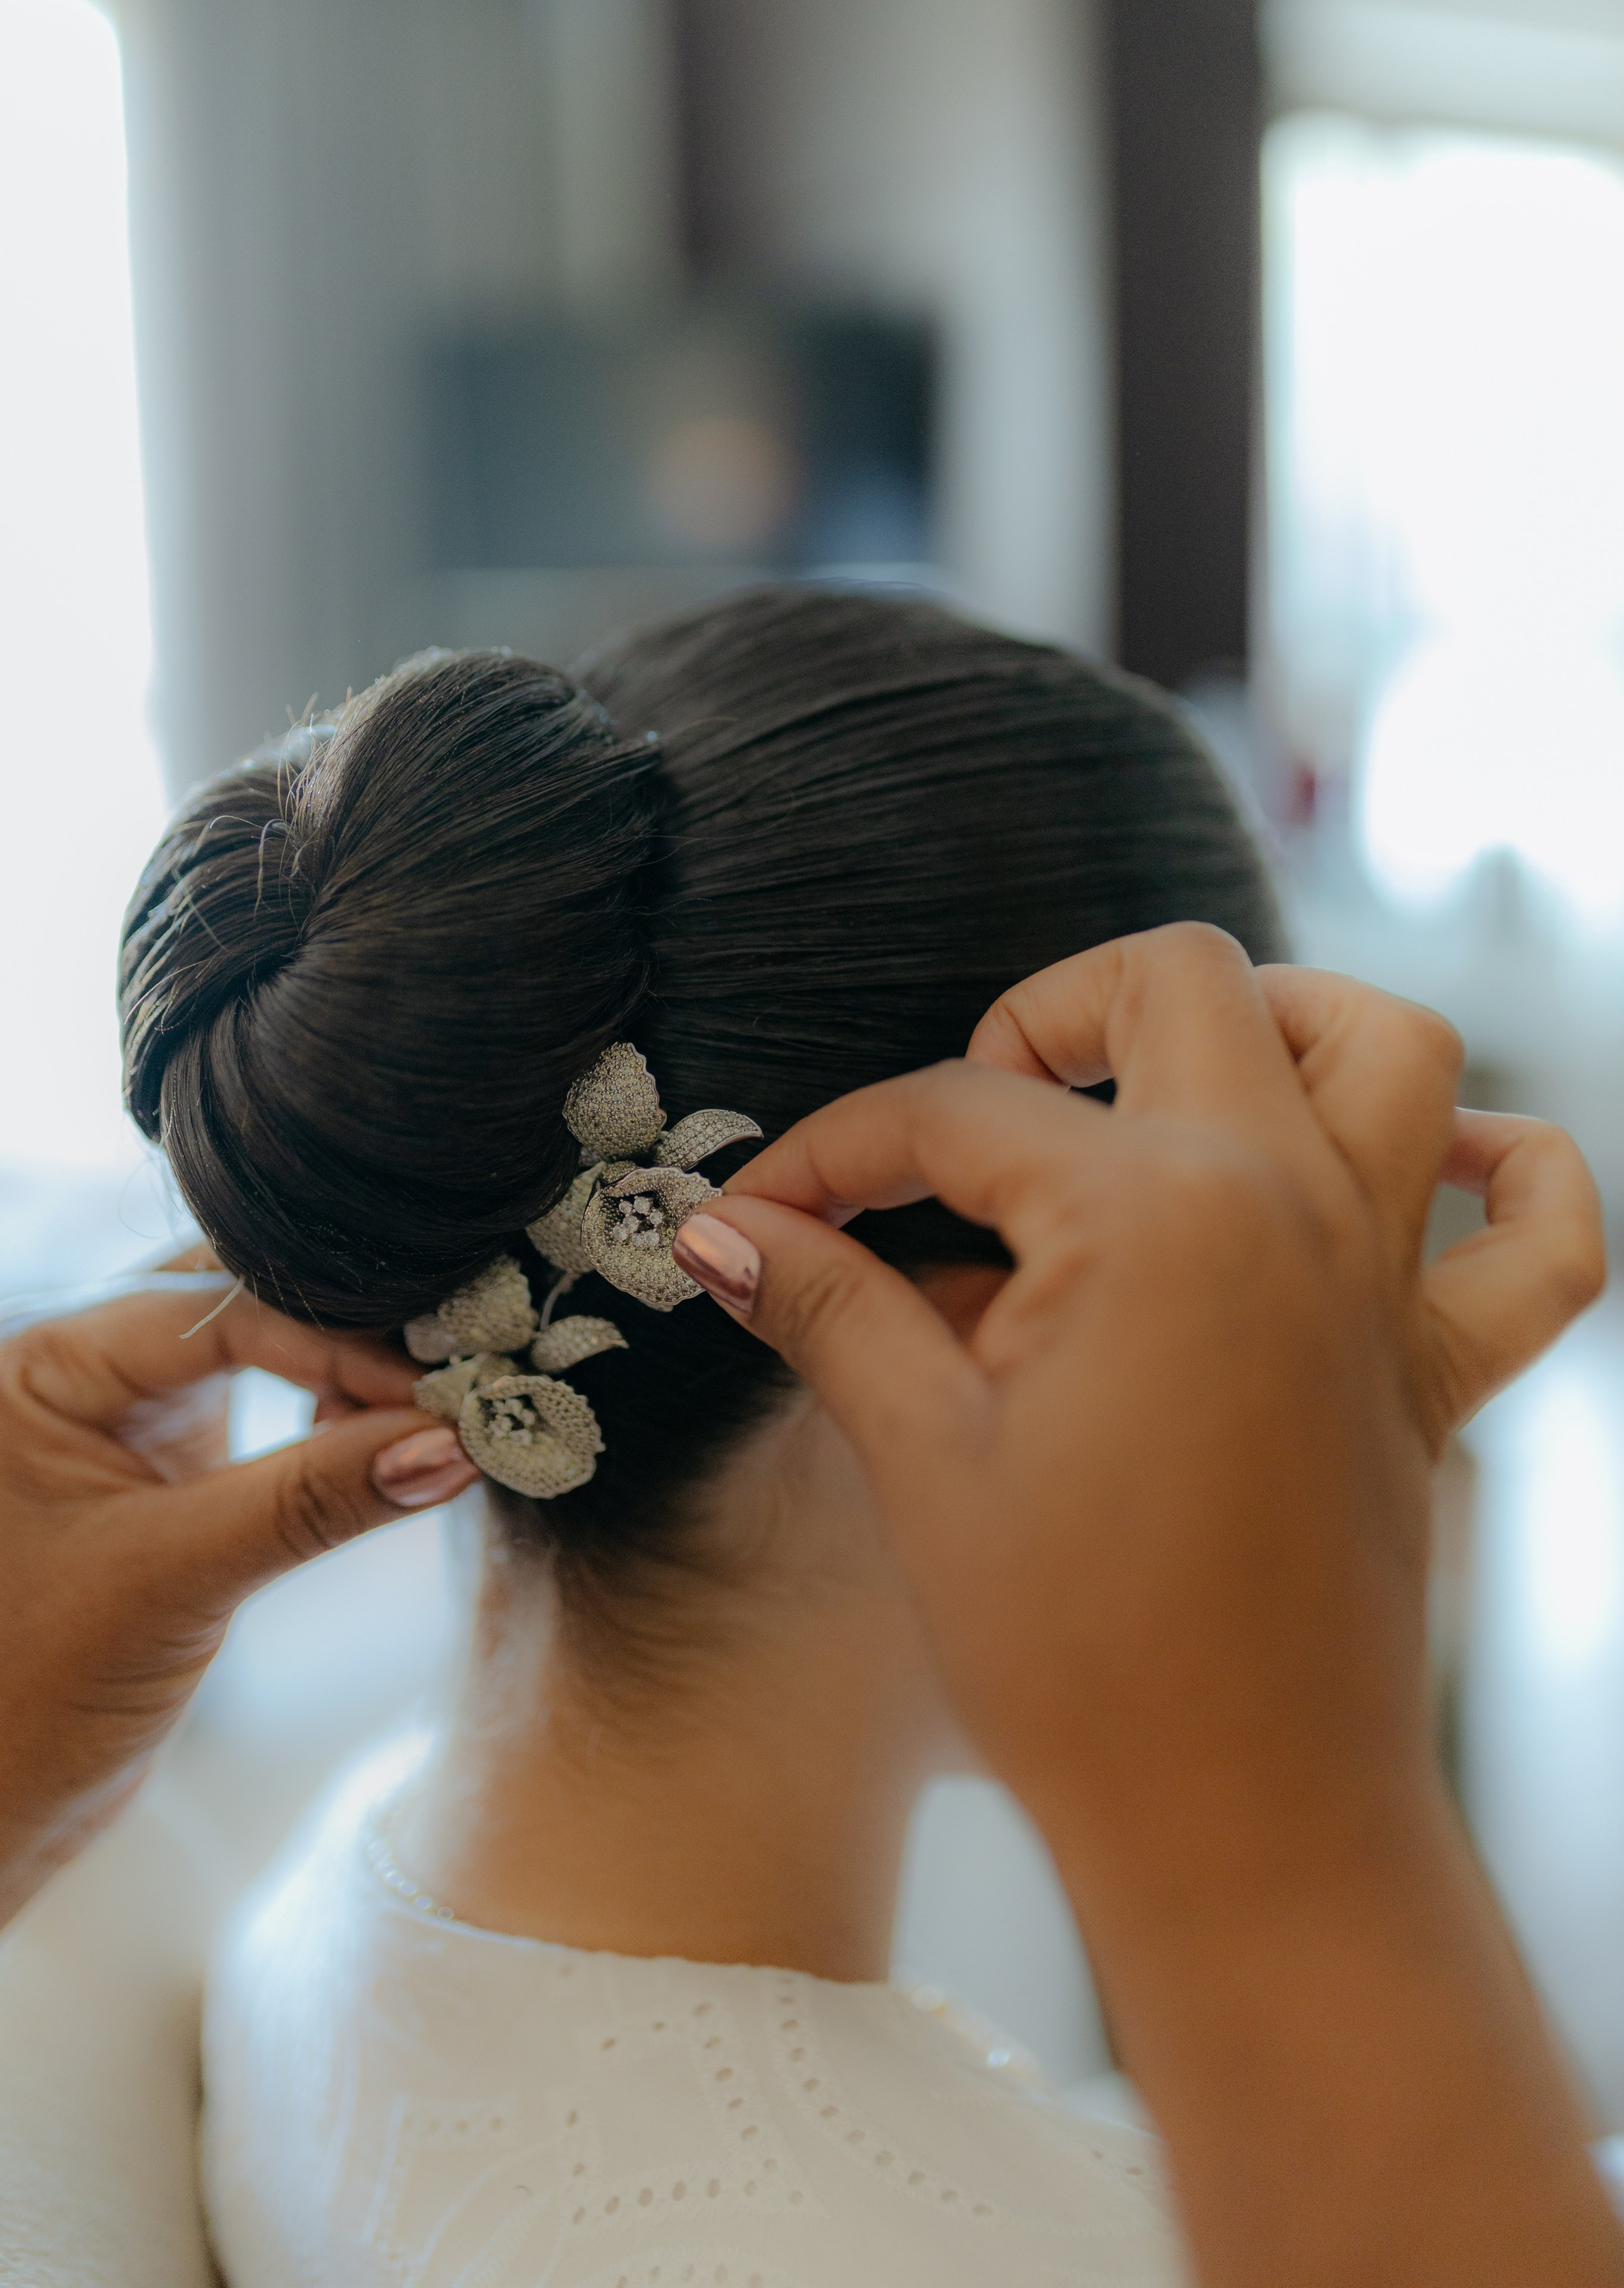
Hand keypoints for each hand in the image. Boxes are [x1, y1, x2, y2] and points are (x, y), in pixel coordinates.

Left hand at [0, 1276, 477, 1922]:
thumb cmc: (26, 1698)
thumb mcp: (177, 1580)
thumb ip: (314, 1500)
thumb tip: (453, 1444)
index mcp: (41, 1360)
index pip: (219, 1307)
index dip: (337, 1341)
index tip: (436, 1393)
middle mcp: (78, 1362)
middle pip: (244, 1298)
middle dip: (351, 1335)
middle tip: (452, 1380)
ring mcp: (123, 1408)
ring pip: (261, 1341)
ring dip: (347, 1371)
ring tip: (426, 1417)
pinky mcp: (164, 1457)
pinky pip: (264, 1396)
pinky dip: (329, 1412)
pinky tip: (379, 1446)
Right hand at [670, 926, 1618, 2287]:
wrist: (1245, 1829)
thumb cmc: (1075, 1657)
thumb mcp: (925, 1460)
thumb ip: (832, 1308)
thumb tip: (722, 1229)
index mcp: (1149, 1214)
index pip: (958, 1113)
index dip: (835, 1152)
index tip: (759, 1210)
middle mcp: (1288, 1202)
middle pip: (1180, 982)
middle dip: (1048, 1010)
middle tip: (967, 1125)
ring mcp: (1379, 1278)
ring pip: (1388, 1047)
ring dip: (1283, 1022)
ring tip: (1171, 1085)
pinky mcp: (1431, 1364)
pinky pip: (1544, 1232)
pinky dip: (1511, 1172)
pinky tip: (1430, 1167)